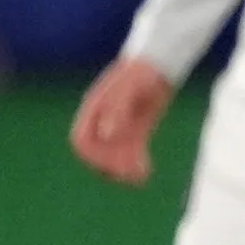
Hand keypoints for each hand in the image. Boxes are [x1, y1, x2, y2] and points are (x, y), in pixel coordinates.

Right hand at [69, 57, 174, 185]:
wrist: (161, 64)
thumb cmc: (142, 72)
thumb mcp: (129, 88)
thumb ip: (117, 110)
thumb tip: (108, 135)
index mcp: (94, 109)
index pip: (82, 140)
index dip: (92, 154)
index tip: (108, 163)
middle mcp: (104, 121)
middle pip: (98, 151)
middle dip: (109, 165)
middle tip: (128, 174)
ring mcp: (120, 126)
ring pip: (115, 155)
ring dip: (123, 169)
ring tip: (139, 179)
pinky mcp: (138, 130)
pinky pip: (133, 152)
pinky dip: (137, 164)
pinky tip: (146, 174)